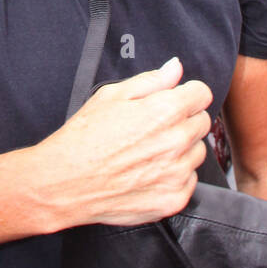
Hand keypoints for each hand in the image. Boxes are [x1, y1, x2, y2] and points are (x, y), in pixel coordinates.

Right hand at [35, 59, 211, 227]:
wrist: (64, 182)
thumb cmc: (84, 138)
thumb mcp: (112, 95)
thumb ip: (151, 80)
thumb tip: (175, 68)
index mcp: (165, 111)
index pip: (202, 94)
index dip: (187, 94)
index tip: (175, 99)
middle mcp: (177, 142)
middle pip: (202, 122)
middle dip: (183, 120)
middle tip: (154, 127)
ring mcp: (177, 174)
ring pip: (197, 152)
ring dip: (181, 149)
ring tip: (148, 152)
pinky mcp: (173, 199)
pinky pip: (189, 180)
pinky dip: (175, 176)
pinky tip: (148, 172)